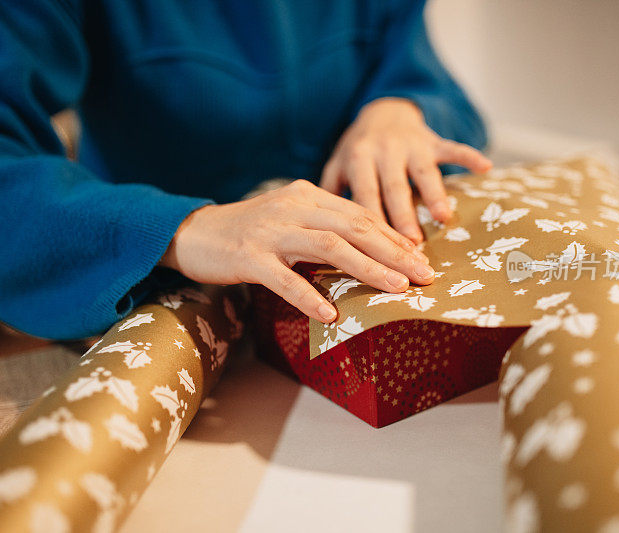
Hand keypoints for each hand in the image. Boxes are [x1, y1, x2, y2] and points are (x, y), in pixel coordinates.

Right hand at [160, 180, 434, 322]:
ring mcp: (271, 232)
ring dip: (366, 268)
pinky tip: (331, 313)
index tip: (421, 258)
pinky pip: (284, 278)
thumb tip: (369, 251)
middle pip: (354, 227)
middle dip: (393, 251)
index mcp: (308, 196)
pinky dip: (309, 296)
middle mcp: (293, 208)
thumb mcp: (291, 220)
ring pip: (328, 247)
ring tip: (396, 288)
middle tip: (424, 275)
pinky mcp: (249, 257)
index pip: (360, 214)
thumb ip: (324, 228)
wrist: (194, 233)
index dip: (394, 237)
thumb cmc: (249, 232)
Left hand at [320, 97, 491, 242]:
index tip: (376, 250)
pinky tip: (486, 167)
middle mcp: (384, 150)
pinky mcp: (433, 139)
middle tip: (411, 245)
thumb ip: (330, 193)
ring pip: (424, 172)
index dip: (370, 222)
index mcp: (358, 159)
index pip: (364, 195)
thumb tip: (322, 230)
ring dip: (434, 194)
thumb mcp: (337, 165)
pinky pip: (452, 147)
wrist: (382, 111)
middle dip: (403, 216)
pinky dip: (469, 155)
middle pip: (394, 188)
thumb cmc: (358, 150)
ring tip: (442, 218)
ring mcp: (411, 144)